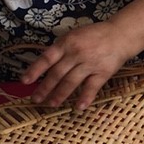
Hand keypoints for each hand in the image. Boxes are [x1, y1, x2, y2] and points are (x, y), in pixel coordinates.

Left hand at [20, 21, 135, 109]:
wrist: (119, 35)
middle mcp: (76, 54)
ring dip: (60, 95)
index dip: (35, 70)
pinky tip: (78, 108)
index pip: (46, 59)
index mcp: (66, 43)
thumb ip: (60, 49)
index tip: (25, 82)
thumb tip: (44, 65)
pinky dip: (85, 98)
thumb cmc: (93, 35)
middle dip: (45, 88)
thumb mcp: (73, 36)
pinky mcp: (102, 73)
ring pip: (71, 82)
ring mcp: (89, 64)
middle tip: (36, 99)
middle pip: (57, 74)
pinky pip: (91, 87)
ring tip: (52, 104)